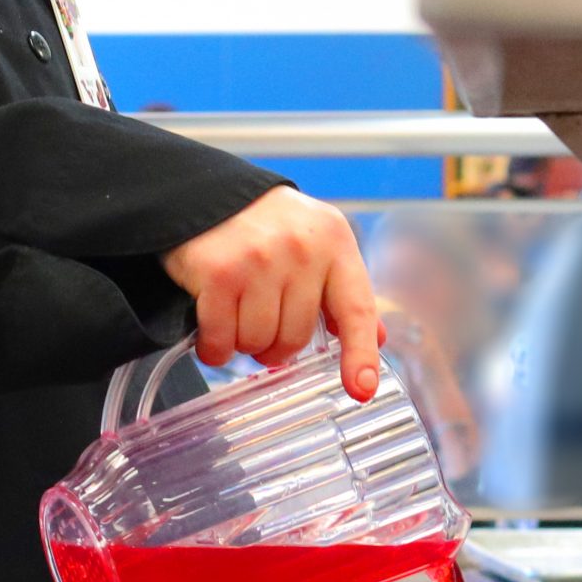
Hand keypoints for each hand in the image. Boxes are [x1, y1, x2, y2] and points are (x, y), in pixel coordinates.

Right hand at [161, 186, 383, 397]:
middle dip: (276, 347)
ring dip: (243, 344)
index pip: (356, 309)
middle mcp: (301, 250)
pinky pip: (221, 339)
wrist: (203, 193)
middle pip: (296, 337)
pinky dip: (214, 348)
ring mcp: (259, 261)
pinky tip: (211, 334)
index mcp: (334, 243)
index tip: (361, 388)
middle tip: (262, 329)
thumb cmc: (264, 225)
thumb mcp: (316, 244)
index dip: (360, 354)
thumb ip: (344, 291)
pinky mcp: (218, 273)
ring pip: (258, 342)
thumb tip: (377, 338)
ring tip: (235, 319)